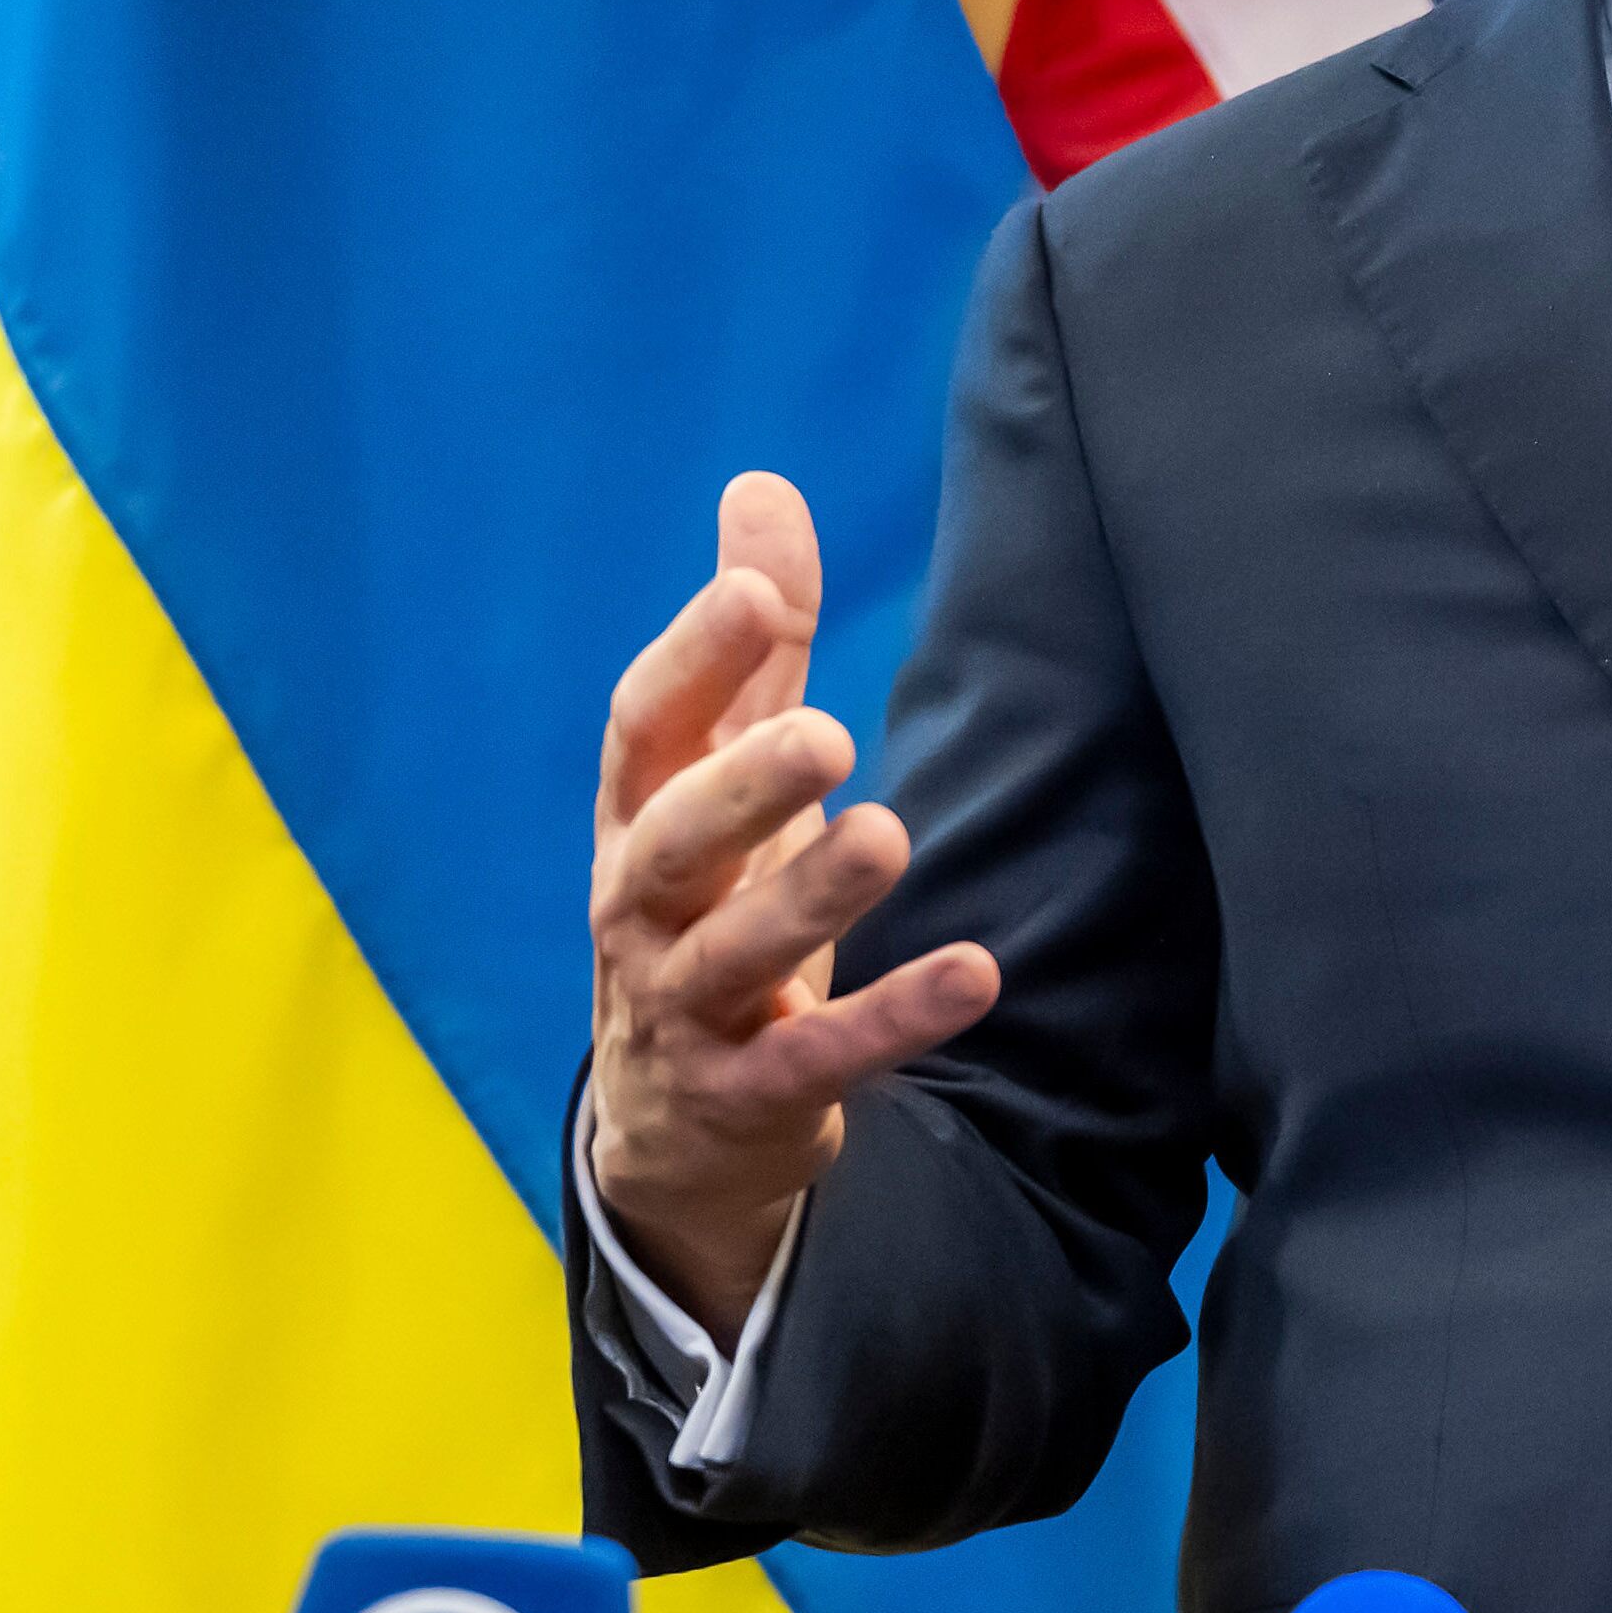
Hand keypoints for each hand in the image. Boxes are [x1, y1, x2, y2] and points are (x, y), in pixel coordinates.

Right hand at [581, 470, 997, 1340]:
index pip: (642, 730)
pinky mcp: (747, 1092)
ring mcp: (684, 1009)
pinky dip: (892, 1018)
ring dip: (807, 897)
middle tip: (825, 733)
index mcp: (635, 821)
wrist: (669, 1124)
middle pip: (669, 843)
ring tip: (886, 834)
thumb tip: (761, 488)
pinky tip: (976, 973)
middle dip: (738, 786)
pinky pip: (817, 1057)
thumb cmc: (706, 908)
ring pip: (729, 953)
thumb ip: (750, 649)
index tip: (752, 590)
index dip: (690, 660)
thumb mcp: (718, 779)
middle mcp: (639, 911)